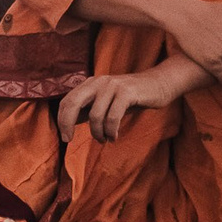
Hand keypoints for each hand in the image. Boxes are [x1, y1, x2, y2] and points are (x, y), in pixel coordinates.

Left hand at [56, 68, 185, 142]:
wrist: (159, 83)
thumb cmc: (131, 97)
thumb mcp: (106, 102)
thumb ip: (89, 109)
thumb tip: (69, 123)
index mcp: (89, 84)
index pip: (67, 101)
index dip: (61, 119)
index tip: (65, 137)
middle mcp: (97, 82)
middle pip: (72, 103)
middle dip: (66, 123)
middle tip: (68, 140)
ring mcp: (111, 86)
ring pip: (95, 115)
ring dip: (97, 132)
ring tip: (104, 140)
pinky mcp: (126, 92)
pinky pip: (113, 116)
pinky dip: (111, 130)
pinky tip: (113, 136)